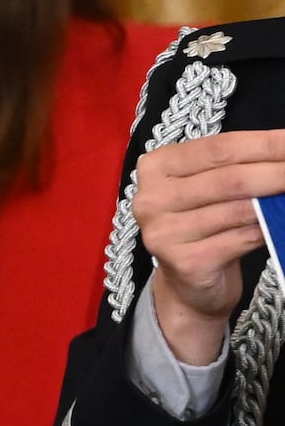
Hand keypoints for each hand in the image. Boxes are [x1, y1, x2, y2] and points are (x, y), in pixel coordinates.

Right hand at [131, 127, 284, 364]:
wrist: (188, 281)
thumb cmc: (204, 225)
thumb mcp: (210, 188)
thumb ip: (236, 170)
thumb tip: (282, 156)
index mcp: (157, 168)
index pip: (219, 148)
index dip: (264, 144)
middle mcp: (152, 198)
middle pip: (230, 178)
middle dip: (278, 172)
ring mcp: (165, 232)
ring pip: (238, 210)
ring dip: (276, 203)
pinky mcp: (185, 262)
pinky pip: (240, 239)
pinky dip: (266, 231)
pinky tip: (275, 226)